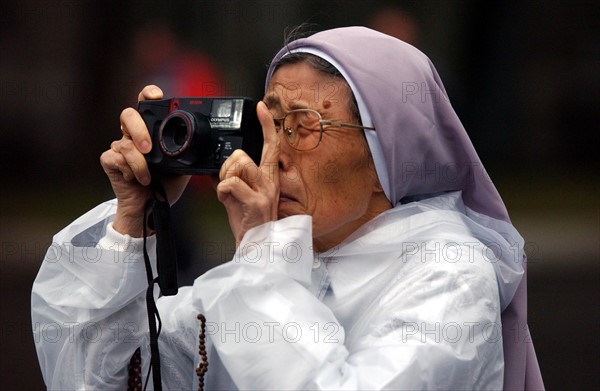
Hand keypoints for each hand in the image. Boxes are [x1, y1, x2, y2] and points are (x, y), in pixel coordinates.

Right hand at [100, 85, 189, 236]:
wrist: (152, 207)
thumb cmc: (165, 185)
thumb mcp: (183, 165)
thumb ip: (188, 151)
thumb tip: (209, 144)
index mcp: (151, 131)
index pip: (146, 104)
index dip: (148, 94)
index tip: (157, 95)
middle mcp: (134, 135)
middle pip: (129, 115)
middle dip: (139, 129)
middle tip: (149, 148)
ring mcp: (120, 147)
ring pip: (124, 140)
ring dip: (139, 160)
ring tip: (148, 174)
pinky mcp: (110, 161)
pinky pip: (117, 157)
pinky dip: (131, 170)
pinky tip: (139, 179)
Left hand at [217, 101, 279, 244]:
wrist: (257, 246)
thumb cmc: (248, 221)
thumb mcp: (242, 195)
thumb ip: (235, 178)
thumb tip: (222, 168)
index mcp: (268, 177)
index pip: (270, 144)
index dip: (265, 124)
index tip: (260, 106)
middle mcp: (270, 180)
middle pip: (241, 155)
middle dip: (227, 168)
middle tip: (230, 187)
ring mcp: (264, 191)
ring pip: (236, 166)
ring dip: (225, 180)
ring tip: (231, 197)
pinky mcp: (256, 201)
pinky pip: (229, 183)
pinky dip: (222, 192)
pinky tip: (229, 203)